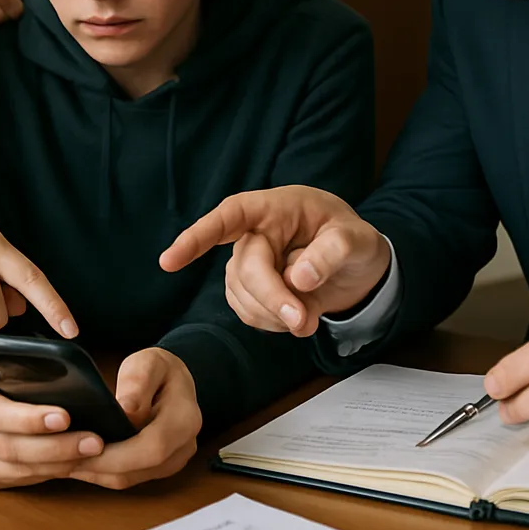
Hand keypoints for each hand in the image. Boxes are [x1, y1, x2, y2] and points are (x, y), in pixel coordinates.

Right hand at [0, 360, 103, 488]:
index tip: (65, 417)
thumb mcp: (3, 359)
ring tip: (91, 454)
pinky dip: (49, 473)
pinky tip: (74, 464)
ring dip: (58, 464)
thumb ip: (27, 369)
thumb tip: (71, 383)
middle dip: (56, 447)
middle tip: (93, 442)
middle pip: (10, 448)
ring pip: (17, 470)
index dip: (30, 419)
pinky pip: (19, 480)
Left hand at [68, 348, 200, 489]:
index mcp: (185, 417)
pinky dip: (107, 473)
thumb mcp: (148, 362)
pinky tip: (85, 463)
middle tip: (67, 460)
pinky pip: (132, 477)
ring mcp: (175, 459)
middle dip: (102, 467)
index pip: (153, 447)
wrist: (175, 380)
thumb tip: (126, 410)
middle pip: (140, 469)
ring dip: (100, 474)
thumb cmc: (160, 369)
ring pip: (134, 478)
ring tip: (68, 461)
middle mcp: (184, 444)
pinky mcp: (162, 467)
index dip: (118, 455)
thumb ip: (138, 382)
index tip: (84, 449)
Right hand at [159, 186, 389, 336]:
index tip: (170, 261)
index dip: (199, 236)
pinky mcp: (250, 288)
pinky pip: (247, 311)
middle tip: (304, 322)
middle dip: (272, 297)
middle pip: (244, 268)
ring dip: (274, 314)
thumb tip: (297, 277)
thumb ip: (332, 253)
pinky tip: (295, 316)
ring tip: (310, 316)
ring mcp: (249, 261)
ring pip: (242, 295)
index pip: (230, 215)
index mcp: (276, 207)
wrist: (356, 266)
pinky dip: (271, 322)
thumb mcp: (358, 240)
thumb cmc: (354, 241)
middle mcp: (256, 232)